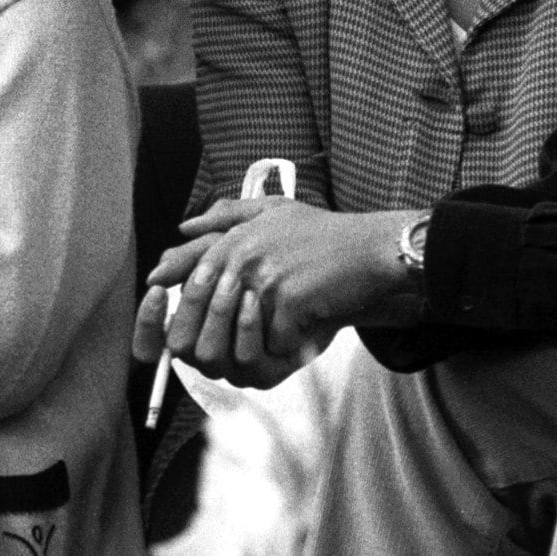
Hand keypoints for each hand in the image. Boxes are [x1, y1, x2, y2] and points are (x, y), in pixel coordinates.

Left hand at [136, 199, 412, 386]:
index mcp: (234, 240)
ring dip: (261, 341)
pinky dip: (293, 343)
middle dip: (222, 339)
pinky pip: (278, 342)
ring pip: (242, 335)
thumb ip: (227, 215)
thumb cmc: (323, 232)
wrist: (372, 248)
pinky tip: (309, 327)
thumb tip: (184, 227)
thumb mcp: (273, 210)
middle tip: (243, 346)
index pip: (192, 283)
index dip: (189, 313)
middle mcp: (244, 257)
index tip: (197, 332)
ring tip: (282, 332)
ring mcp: (266, 279)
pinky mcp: (291, 300)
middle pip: (209, 316)